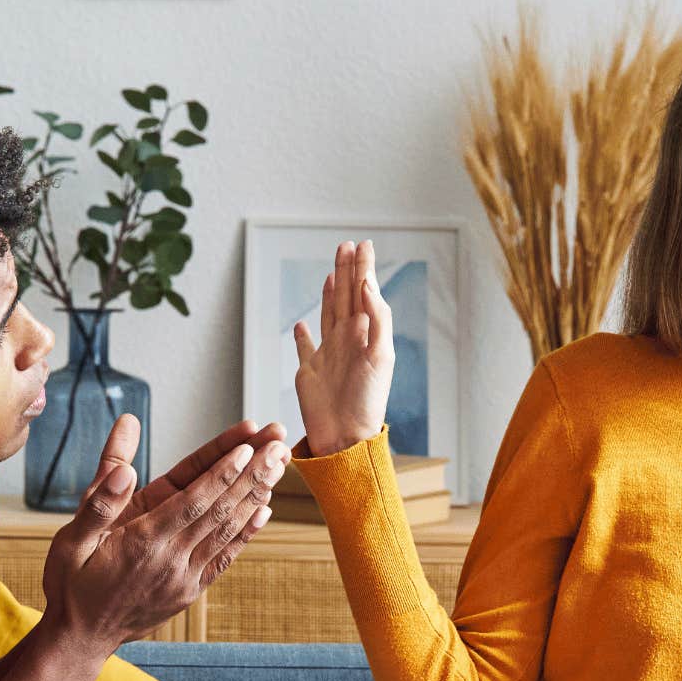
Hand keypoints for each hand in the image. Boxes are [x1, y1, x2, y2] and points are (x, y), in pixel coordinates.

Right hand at [40, 414, 287, 658]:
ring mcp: (185, 578)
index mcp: (142, 542)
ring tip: (281, 463)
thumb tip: (123, 470)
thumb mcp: (71, 541)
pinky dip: (247, 532)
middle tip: (280, 442)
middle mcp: (171, 560)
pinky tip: (265, 508)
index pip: (193, 500)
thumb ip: (98, 501)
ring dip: (257, 494)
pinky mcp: (191, 590)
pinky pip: (225, 557)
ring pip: (228, 530)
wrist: (81, 640)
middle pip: (220, 510)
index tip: (249, 444)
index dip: (223, 471)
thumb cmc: (71, 585)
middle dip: (253, 473)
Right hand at [293, 240, 392, 456]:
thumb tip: (367, 283)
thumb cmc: (368, 400)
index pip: (363, 292)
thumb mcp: (380, 355)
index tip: (362, 244)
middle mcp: (347, 340)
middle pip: (346, 297)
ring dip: (331, 293)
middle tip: (345, 245)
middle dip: (346, 270)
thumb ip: (377, 318)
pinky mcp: (309, 372)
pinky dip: (302, 335)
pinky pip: (304, 348)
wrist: (345, 436)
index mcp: (366, 334)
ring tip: (332, 272)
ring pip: (328, 314)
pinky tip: (301, 324)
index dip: (362, 268)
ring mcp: (328, 355)